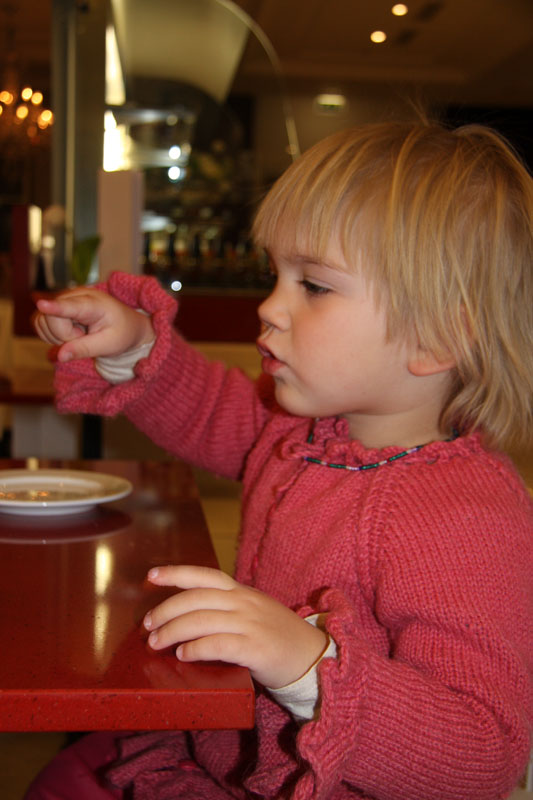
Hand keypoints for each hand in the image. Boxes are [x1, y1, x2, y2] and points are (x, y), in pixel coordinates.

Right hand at [32, 288, 153, 362]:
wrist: (126, 325)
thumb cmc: (121, 333)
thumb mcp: (109, 345)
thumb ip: (84, 349)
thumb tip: (60, 356)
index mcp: (94, 304)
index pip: (71, 306)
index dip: (54, 307)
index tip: (41, 304)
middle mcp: (76, 295)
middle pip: (52, 319)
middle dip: (64, 336)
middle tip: (84, 337)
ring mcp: (63, 299)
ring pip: (42, 321)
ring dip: (57, 336)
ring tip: (80, 334)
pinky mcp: (55, 306)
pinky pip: (39, 322)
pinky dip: (50, 333)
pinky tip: (68, 333)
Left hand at [143, 565, 327, 688]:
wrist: (313, 657)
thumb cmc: (278, 637)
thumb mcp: (254, 612)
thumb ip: (227, 609)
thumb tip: (187, 616)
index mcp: (242, 592)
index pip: (205, 575)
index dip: (176, 574)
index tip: (150, 576)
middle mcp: (244, 603)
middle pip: (196, 598)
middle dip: (166, 609)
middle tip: (147, 625)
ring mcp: (250, 624)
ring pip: (202, 620)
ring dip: (173, 631)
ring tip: (156, 642)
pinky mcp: (255, 648)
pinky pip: (218, 644)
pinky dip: (196, 648)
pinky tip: (184, 655)